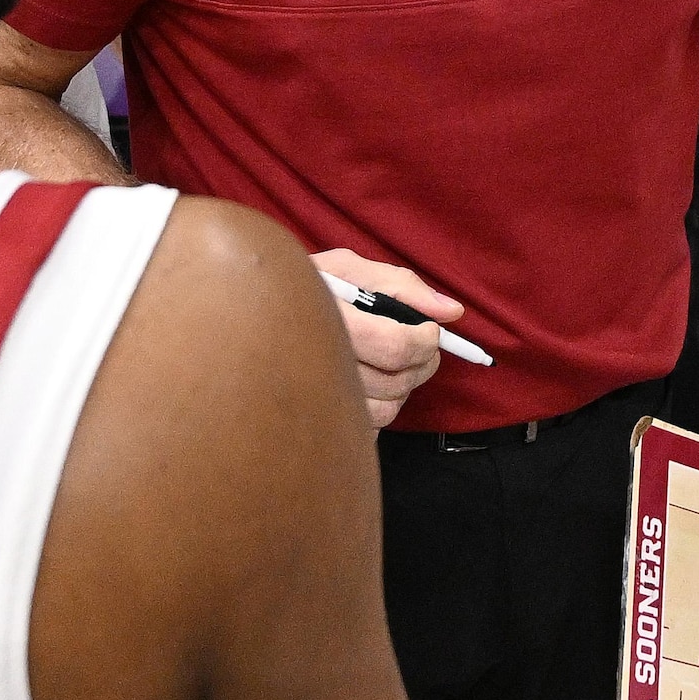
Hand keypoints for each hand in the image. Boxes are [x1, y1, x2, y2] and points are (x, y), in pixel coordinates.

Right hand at [310, 249, 455, 429]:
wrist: (248, 314)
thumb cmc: (300, 287)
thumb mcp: (346, 269)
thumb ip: (400, 286)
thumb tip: (450, 312)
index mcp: (326, 321)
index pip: (394, 347)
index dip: (425, 341)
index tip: (428, 330)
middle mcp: (315, 365)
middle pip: (395, 383)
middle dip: (421, 364)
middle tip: (418, 345)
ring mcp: (312, 400)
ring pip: (385, 411)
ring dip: (402, 388)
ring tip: (391, 363)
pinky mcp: (315, 421)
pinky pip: (366, 430)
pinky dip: (379, 409)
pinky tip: (368, 384)